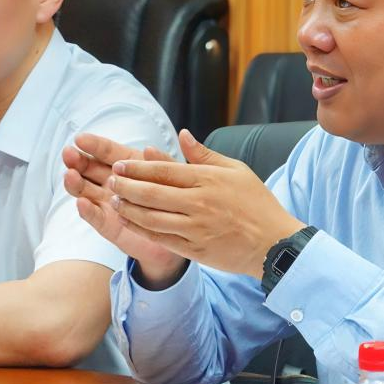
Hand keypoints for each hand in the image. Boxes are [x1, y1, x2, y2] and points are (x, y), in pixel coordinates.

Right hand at [63, 134, 187, 287]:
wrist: (178, 235)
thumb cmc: (175, 201)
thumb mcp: (174, 179)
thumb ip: (163, 164)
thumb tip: (149, 149)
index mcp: (127, 167)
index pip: (108, 153)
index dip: (94, 145)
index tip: (80, 139)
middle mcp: (113, 183)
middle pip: (89, 169)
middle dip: (78, 161)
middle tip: (68, 154)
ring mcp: (107, 203)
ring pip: (86, 191)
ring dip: (76, 183)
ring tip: (70, 175)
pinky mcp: (108, 225)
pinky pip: (95, 217)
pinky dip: (87, 210)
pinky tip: (81, 203)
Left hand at [107, 129, 304, 278]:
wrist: (273, 243)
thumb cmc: (256, 203)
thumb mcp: (235, 170)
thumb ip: (204, 154)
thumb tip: (182, 134)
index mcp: (207, 180)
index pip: (163, 171)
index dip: (137, 167)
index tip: (120, 164)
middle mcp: (198, 203)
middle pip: (151, 193)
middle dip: (126, 186)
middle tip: (110, 180)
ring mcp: (195, 228)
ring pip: (151, 218)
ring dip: (128, 208)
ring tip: (114, 200)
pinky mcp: (194, 250)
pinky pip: (160, 238)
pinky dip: (141, 229)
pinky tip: (129, 222)